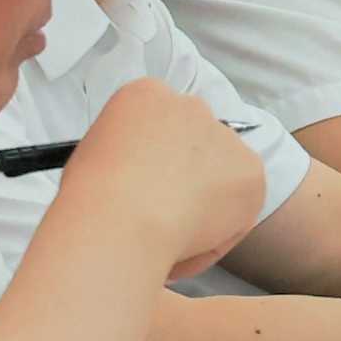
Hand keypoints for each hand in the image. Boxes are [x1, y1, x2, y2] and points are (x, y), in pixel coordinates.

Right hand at [56, 74, 272, 279]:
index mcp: (145, 95)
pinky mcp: (251, 169)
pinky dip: (220, 232)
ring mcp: (225, 136)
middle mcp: (191, 105)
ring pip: (219, 173)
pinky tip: (188, 245)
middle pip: (193, 141)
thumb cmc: (89, 197)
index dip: (152, 158)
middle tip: (161, 212)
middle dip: (184, 174)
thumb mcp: (95, 157)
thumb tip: (145, 180)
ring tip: (172, 236)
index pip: (158, 121)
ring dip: (205, 200)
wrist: (120, 220)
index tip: (141, 185)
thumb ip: (128, 154)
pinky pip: (238, 205)